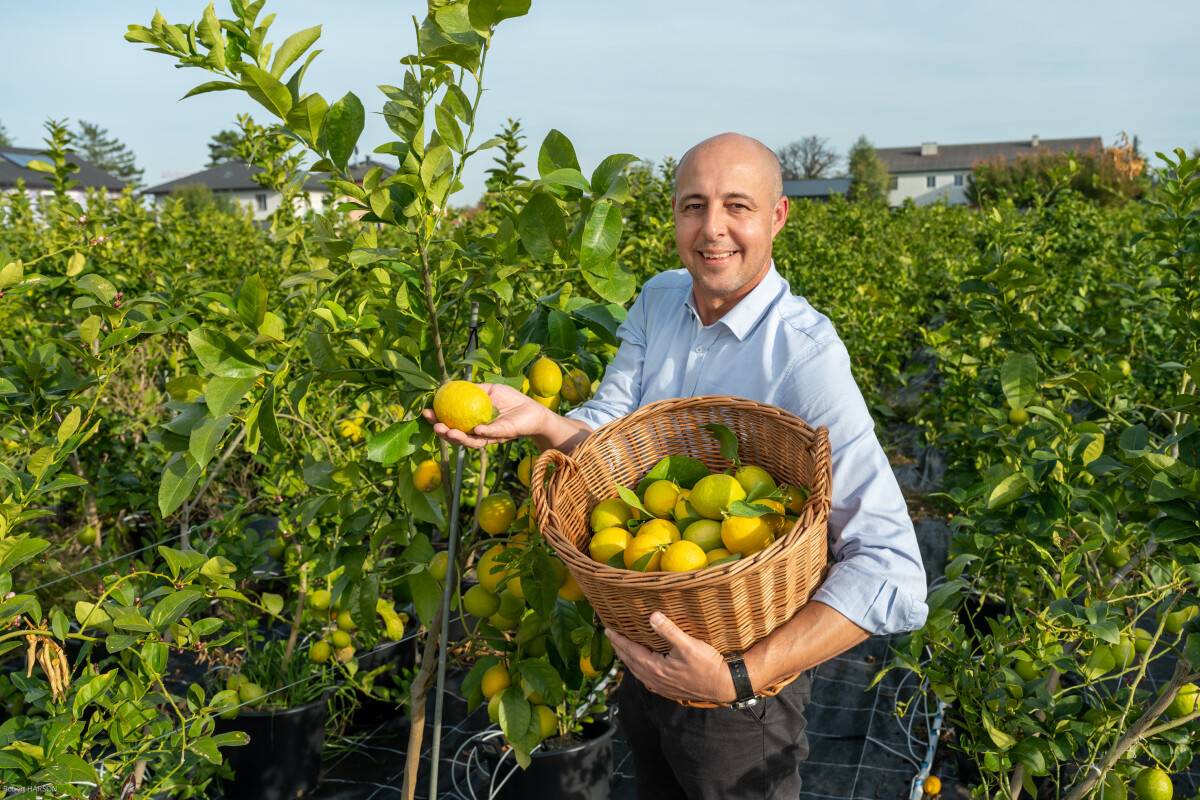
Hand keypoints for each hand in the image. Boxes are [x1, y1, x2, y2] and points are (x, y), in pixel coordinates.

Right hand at [422, 382, 549, 448]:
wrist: (533, 409)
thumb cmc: (511, 399)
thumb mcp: (490, 390)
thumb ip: (474, 389)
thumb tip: (452, 385)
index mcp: (472, 421)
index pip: (451, 422)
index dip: (438, 419)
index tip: (426, 412)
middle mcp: (478, 432)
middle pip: (457, 436)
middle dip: (443, 433)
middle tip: (435, 426)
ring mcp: (489, 436)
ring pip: (470, 441)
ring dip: (458, 438)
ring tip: (448, 431)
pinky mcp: (503, 435)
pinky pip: (491, 435)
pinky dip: (483, 433)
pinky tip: (475, 429)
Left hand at [605, 612, 736, 703]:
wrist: (723, 685)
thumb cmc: (708, 665)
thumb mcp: (689, 645)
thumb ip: (669, 631)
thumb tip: (653, 616)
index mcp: (656, 668)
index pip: (631, 651)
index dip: (619, 640)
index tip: (608, 630)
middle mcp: (655, 679)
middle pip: (630, 662)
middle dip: (620, 649)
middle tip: (611, 637)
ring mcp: (662, 686)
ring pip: (638, 672)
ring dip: (628, 660)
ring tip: (622, 649)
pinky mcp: (669, 689)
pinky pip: (647, 678)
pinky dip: (639, 669)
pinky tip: (642, 666)